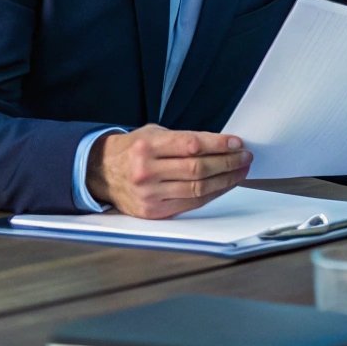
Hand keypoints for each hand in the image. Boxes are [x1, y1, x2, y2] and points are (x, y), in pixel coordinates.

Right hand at [87, 124, 251, 218]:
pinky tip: (224, 185)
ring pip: (198, 189)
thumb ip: (184, 139)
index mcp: (147, 147)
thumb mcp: (153, 134)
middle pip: (198, 169)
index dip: (218, 144)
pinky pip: (191, 204)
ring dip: (225, 180)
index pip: (191, 145)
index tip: (237, 142)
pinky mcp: (153, 212)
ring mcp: (149, 195)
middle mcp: (146, 172)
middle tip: (245, 157)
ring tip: (240, 170)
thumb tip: (222, 144)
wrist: (101, 173)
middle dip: (227, 162)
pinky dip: (212, 194)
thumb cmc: (133, 150)